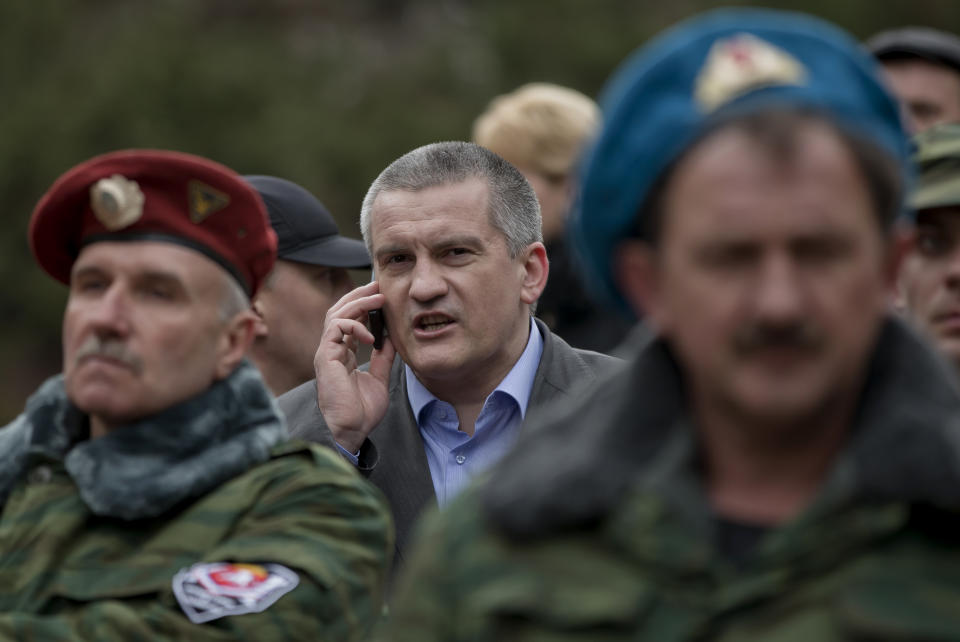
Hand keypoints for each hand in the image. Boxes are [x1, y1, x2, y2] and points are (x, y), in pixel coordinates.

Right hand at [314, 281, 395, 453]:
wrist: (351, 430)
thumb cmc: (362, 411)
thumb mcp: (379, 378)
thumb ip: (384, 358)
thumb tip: (393, 339)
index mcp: (342, 354)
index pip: (348, 320)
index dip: (363, 305)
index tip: (381, 296)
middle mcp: (332, 350)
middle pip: (339, 311)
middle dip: (358, 295)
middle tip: (378, 286)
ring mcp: (326, 352)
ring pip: (335, 315)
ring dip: (358, 303)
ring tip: (378, 298)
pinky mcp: (325, 357)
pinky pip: (336, 328)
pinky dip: (354, 326)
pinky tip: (371, 336)